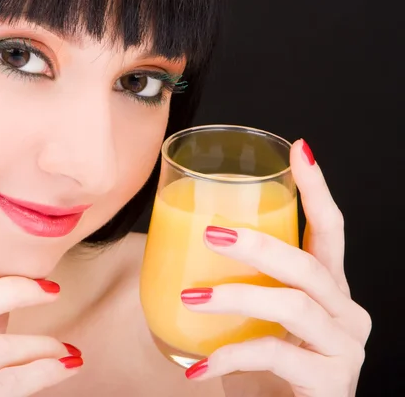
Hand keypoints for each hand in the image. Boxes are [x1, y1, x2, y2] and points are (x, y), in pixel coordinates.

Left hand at [181, 140, 370, 396]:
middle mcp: (345, 312)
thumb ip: (236, 283)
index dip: (316, 189)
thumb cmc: (264, 366)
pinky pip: (277, 355)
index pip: (329, 230)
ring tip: (191, 296)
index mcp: (327, 289)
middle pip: (311, 264)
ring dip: (237, 296)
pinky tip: (199, 367)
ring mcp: (343, 347)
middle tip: (212, 233)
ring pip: (293, 305)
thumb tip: (178, 243)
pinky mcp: (330, 381)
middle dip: (260, 244)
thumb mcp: (252, 318)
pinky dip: (232, 356)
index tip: (298, 149)